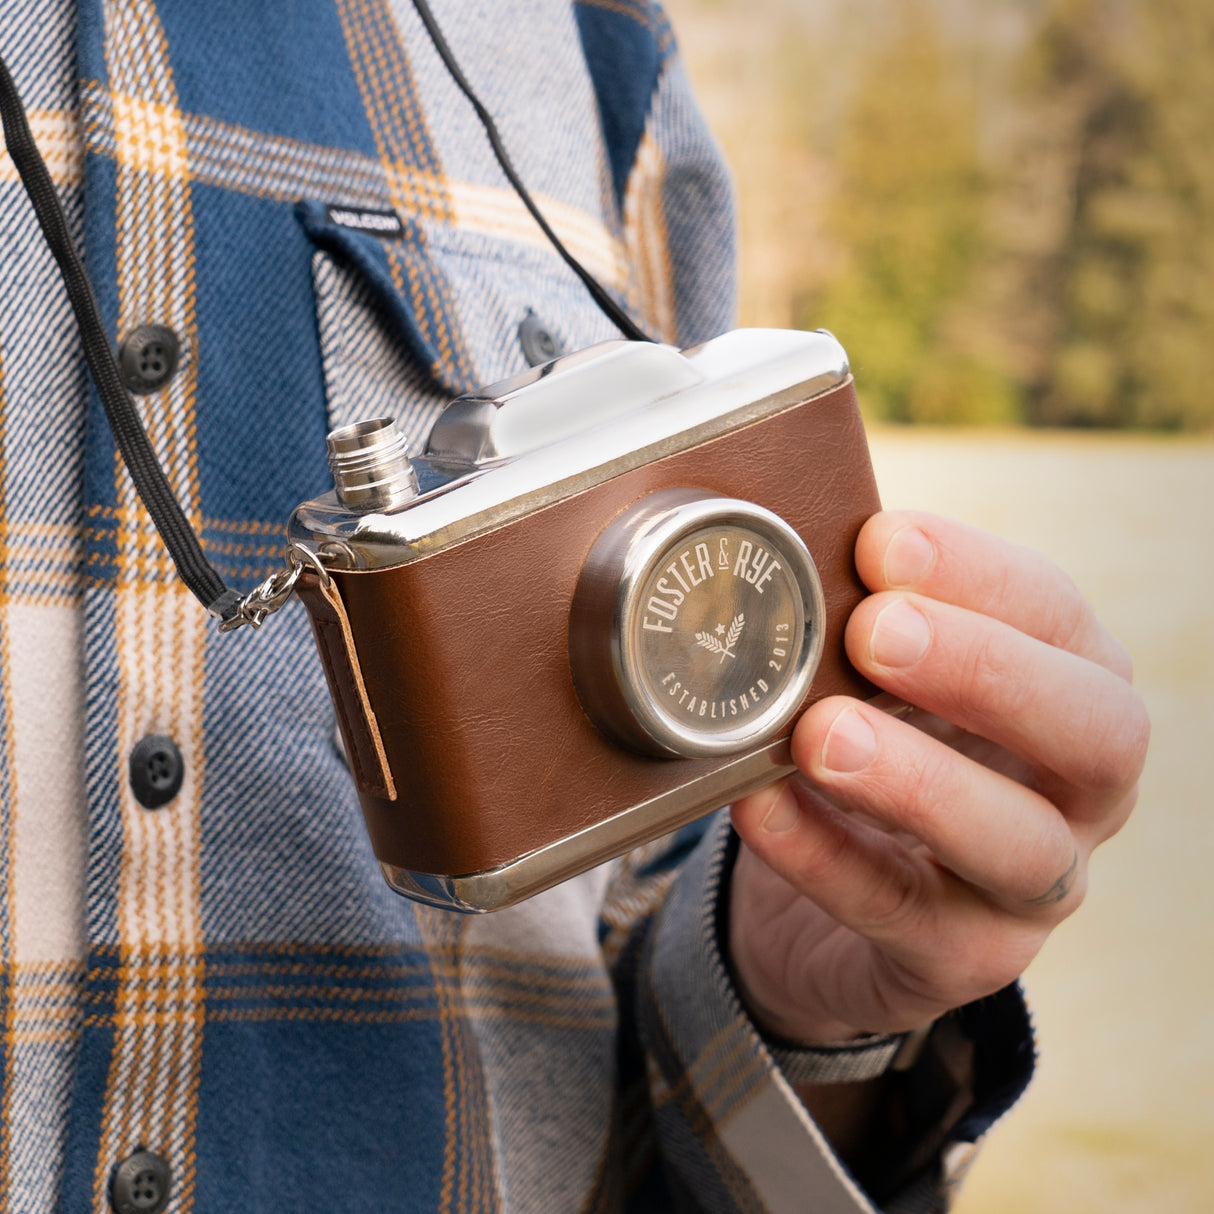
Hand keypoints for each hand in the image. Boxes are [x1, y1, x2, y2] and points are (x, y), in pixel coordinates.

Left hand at [728, 510, 1148, 1045]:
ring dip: (919, 779)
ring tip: (821, 734)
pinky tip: (757, 805)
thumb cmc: (877, 745)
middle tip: (875, 631)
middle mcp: (1082, 791)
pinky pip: (901, 915)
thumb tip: (789, 539)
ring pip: (1021, 846)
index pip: (1059, 619)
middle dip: (986, 670)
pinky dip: (823, 855)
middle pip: (1099, 732)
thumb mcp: (886, 676)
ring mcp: (1032, 889)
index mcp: (1072, 689)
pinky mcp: (962, 959)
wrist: (836, 896)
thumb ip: (861, 617)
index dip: (979, 575)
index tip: (881, 543)